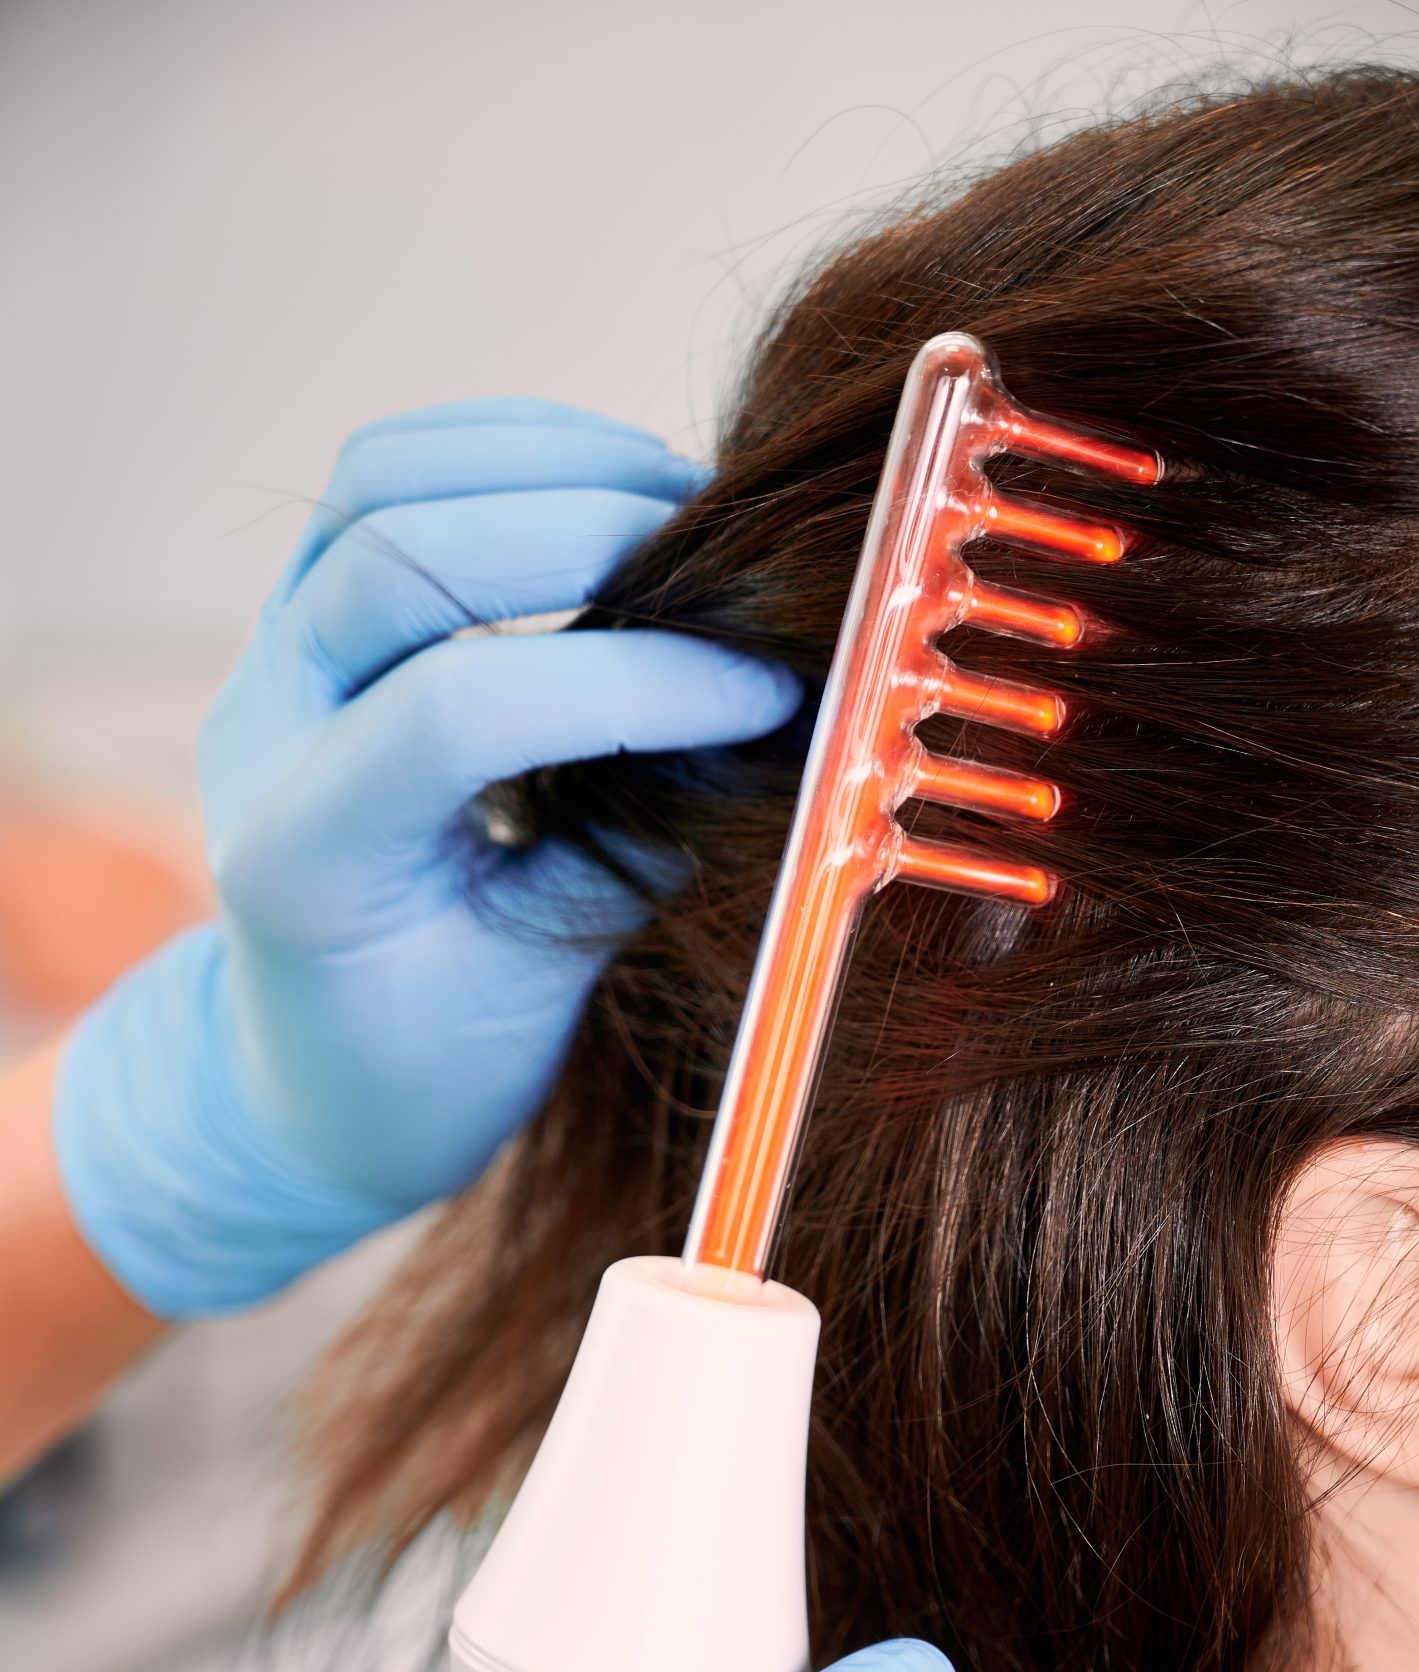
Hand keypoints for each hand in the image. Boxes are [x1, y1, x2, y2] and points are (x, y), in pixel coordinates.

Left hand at [53, 398, 800, 1316]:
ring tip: (682, 504)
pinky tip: (617, 489)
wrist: (309, 1078)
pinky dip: (508, 453)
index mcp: (303, 860)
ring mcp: (271, 660)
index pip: (457, 710)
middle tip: (727, 569)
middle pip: (398, 553)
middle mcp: (262, 732)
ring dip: (542, 462)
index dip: (628, 682)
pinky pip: (387, 480)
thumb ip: (626, 854)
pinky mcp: (308, 619)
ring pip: (379, 481)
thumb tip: (760, 728)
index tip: (762, 695)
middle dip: (583, 532)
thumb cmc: (422, 1063)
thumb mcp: (533, 994)